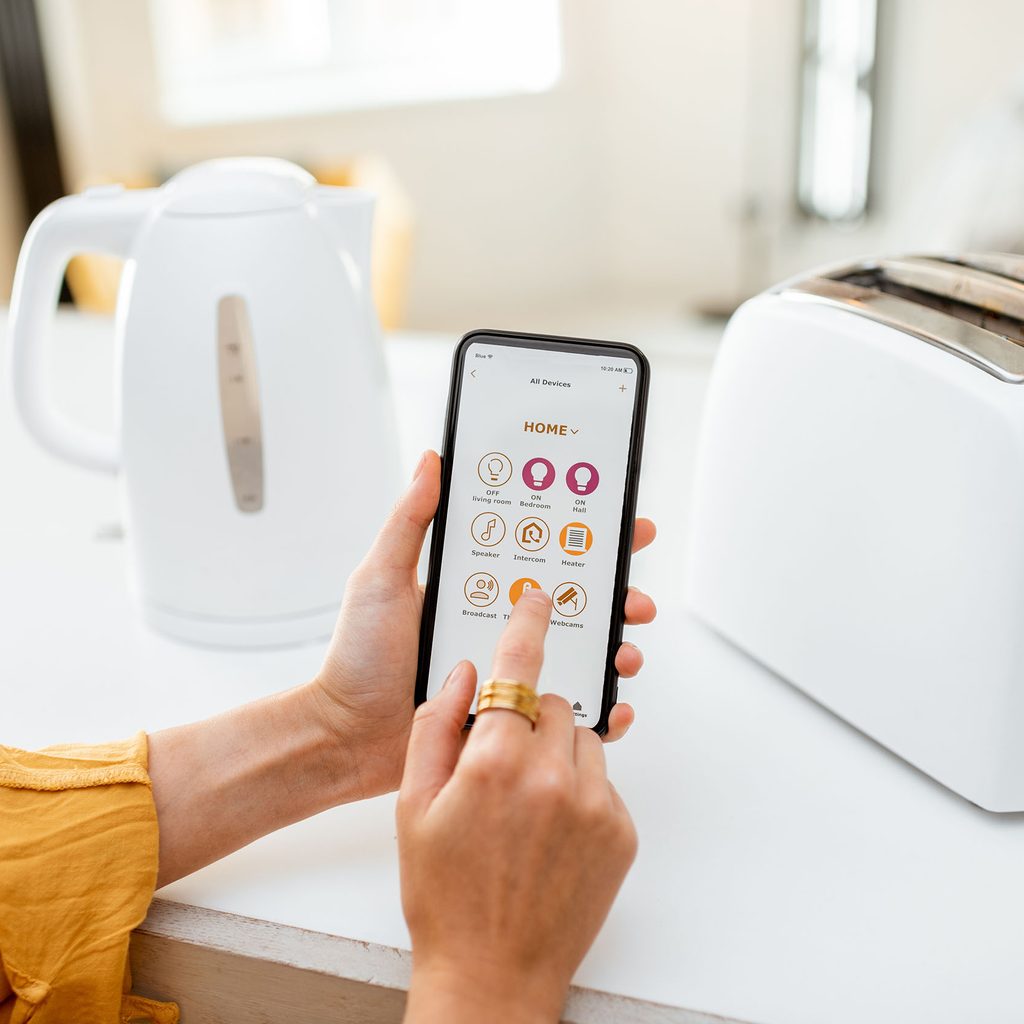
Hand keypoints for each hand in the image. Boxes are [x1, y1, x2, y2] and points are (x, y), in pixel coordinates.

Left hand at [311, 451, 656, 799]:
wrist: (345, 734)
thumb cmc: (359, 656)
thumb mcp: (382, 578)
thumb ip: (410, 523)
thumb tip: (434, 460)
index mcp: (479, 588)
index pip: (543, 554)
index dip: (588, 539)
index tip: (624, 525)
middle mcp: (501, 627)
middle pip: (576, 603)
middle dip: (617, 596)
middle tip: (634, 596)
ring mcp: (510, 673)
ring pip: (581, 655)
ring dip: (616, 649)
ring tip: (624, 653)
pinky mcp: (510, 718)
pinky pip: (567, 715)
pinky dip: (601, 711)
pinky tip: (615, 708)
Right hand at [398, 589, 637, 1023]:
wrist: (492, 974)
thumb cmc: (445, 896)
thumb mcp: (413, 806)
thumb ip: (435, 726)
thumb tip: (466, 673)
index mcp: (495, 762)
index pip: (520, 669)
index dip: (529, 625)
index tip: (541, 599)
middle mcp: (554, 776)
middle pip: (555, 705)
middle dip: (530, 719)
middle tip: (501, 763)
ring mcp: (596, 804)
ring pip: (584, 739)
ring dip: (557, 753)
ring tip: (524, 805)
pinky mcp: (622, 831)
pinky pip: (603, 780)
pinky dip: (579, 789)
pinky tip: (549, 830)